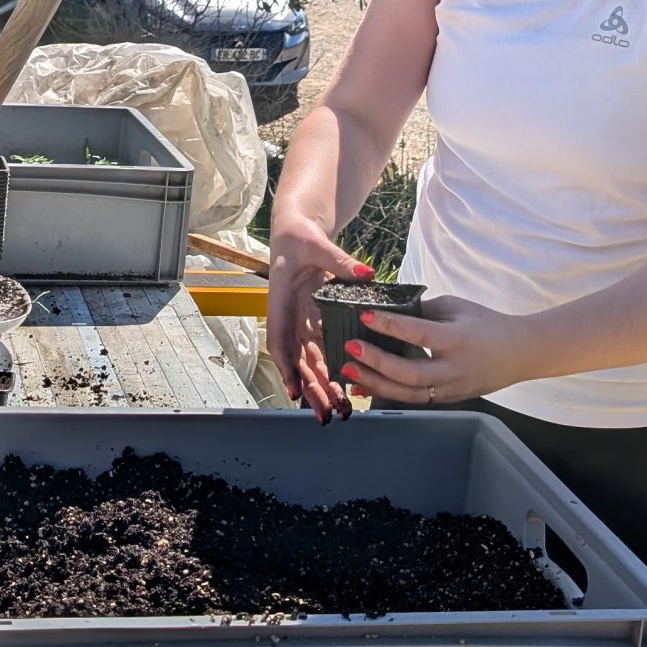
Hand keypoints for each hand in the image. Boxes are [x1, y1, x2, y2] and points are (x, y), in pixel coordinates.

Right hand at [266, 208, 372, 418]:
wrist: (296, 232)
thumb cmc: (300, 238)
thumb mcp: (317, 245)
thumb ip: (339, 261)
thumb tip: (366, 274)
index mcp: (281, 302)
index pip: (280, 341)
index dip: (287, 368)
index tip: (294, 391)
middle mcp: (289, 318)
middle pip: (297, 361)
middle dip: (310, 389)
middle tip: (325, 414)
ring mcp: (302, 323)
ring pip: (310, 361)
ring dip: (321, 386)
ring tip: (336, 411)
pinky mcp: (314, 322)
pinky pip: (321, 351)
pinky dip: (331, 370)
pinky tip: (344, 389)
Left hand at [341, 292, 529, 409]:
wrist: (519, 353)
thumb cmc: (486, 324)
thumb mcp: (457, 307)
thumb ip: (423, 311)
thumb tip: (389, 312)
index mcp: (457, 340)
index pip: (419, 333)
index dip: (390, 324)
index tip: (366, 315)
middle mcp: (453, 369)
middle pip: (410, 372)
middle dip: (377, 362)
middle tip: (351, 348)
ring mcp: (451, 389)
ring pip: (408, 392)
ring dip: (375, 383)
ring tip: (348, 372)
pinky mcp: (447, 399)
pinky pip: (413, 399)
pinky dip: (387, 393)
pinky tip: (364, 387)